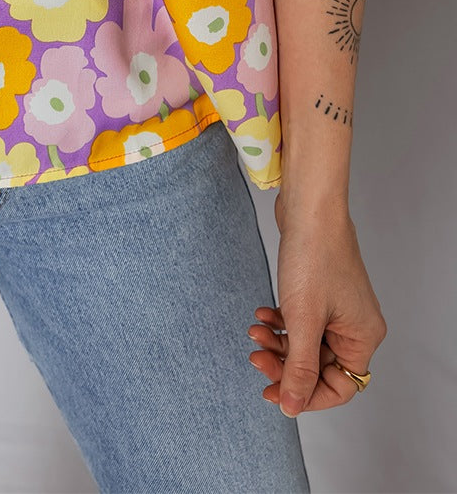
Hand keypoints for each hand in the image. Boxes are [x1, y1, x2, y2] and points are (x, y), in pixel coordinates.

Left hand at [247, 207, 386, 416]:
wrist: (308, 207)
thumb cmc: (313, 257)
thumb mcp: (303, 320)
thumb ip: (299, 368)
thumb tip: (293, 407)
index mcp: (362, 337)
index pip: (340, 387)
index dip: (306, 395)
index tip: (273, 393)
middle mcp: (354, 326)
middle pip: (319, 365)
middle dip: (285, 364)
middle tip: (255, 357)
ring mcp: (338, 308)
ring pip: (305, 343)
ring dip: (278, 342)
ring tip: (254, 330)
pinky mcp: (320, 292)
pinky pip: (301, 322)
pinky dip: (280, 322)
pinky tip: (262, 314)